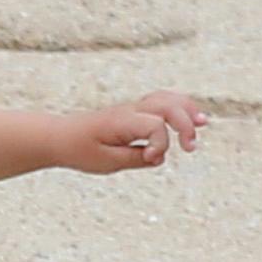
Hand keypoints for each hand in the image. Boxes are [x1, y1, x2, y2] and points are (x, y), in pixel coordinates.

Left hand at [56, 93, 207, 171]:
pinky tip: (188, 119)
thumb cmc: (79, 150)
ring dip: (187, 109)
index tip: (150, 159)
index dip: (160, 145)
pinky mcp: (133, 113)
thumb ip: (135, 159)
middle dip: (185, 123)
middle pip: (167, 105)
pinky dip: (178, 108)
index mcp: (122, 122)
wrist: (58, 136)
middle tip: (191, 146)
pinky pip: (160, 103)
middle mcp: (130, 111)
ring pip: (167, 99)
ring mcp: (132, 109)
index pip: (155, 126)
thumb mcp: (105, 162)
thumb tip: (159, 157)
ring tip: (203, 122)